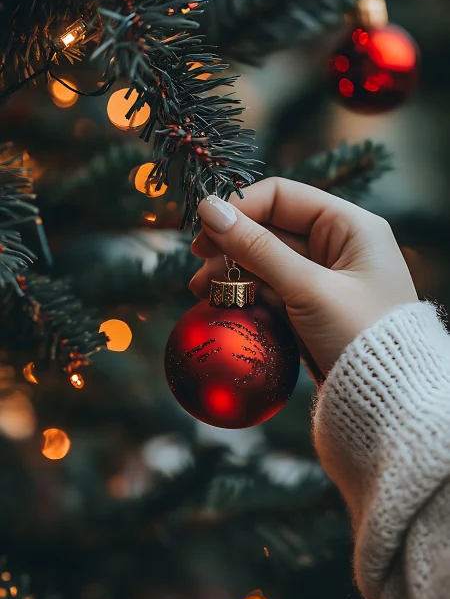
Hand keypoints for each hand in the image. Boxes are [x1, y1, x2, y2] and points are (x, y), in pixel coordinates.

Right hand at [189, 178, 417, 375]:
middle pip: (270, 229)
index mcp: (350, 226)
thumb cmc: (358, 334)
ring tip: (201, 291)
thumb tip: (210, 209)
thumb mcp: (308, 288)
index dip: (240, 207)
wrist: (386, 401)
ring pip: (266, 262)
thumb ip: (257, 248)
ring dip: (233, 273)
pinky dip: (247, 295)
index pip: (283, 196)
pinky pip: (271, 290)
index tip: (203, 226)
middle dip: (231, 245)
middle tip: (196, 263)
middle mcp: (339, 245)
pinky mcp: (312, 308)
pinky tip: (223, 304)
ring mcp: (324, 278)